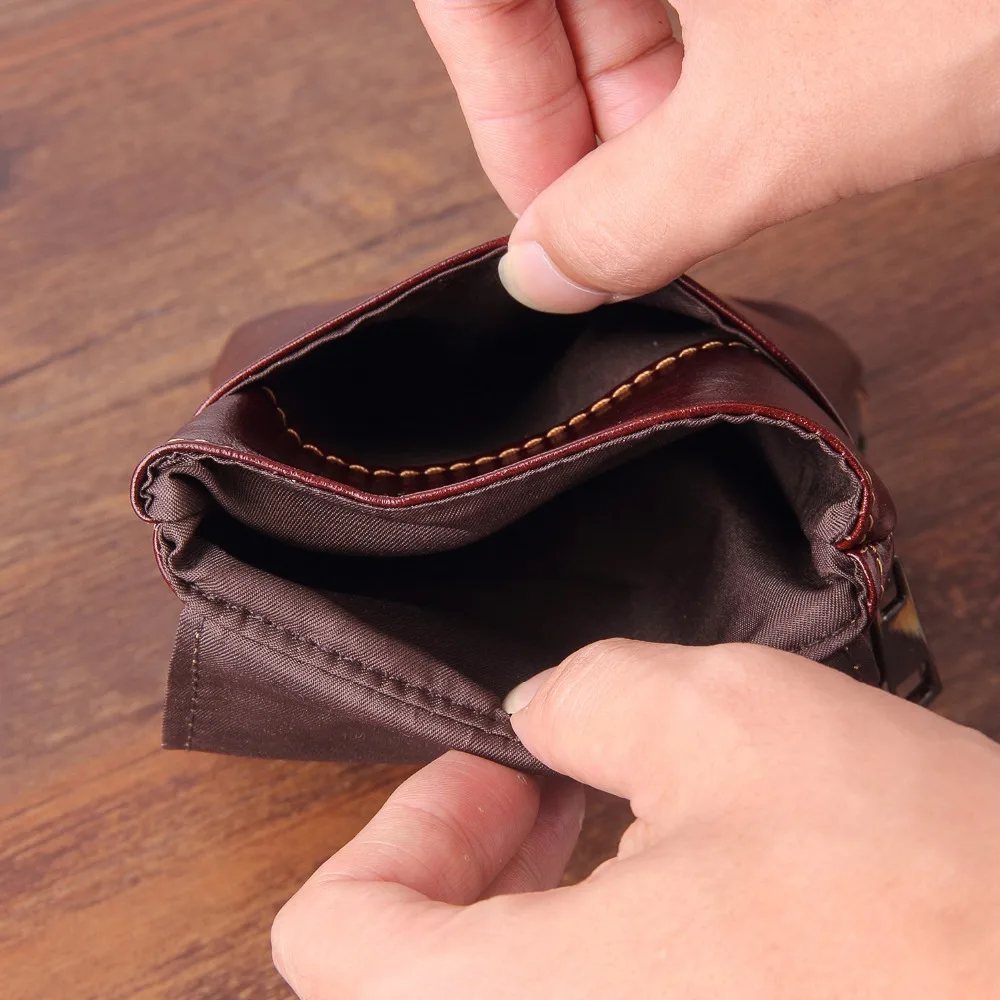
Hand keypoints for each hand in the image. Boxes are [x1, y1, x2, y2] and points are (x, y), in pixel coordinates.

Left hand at [271, 640, 999, 997]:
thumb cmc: (929, 897)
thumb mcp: (733, 722)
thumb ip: (587, 696)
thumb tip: (536, 718)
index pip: (333, 936)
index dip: (410, 822)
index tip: (509, 770)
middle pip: (407, 976)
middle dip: (475, 862)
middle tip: (562, 784)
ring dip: (538, 911)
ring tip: (633, 829)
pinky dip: (606, 962)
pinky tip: (690, 902)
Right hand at [414, 0, 999, 311]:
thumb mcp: (776, 129)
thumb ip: (630, 217)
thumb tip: (546, 270)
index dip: (502, 116)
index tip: (550, 220)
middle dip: (589, 115)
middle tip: (635, 215)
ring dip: (664, 92)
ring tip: (723, 166)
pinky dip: (731, 51)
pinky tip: (771, 104)